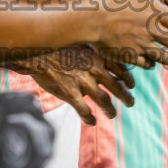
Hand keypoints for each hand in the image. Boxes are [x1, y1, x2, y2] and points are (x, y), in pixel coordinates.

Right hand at [12, 46, 135, 125]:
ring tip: (112, 115)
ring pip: (104, 101)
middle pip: (117, 87)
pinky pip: (84, 111)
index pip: (121, 70)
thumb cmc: (57, 47)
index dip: (128, 79)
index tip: (131, 84)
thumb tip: (100, 59)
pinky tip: (92, 122)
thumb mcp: (80, 44)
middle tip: (131, 102)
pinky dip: (90, 118)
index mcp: (98, 57)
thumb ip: (91, 53)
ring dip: (110, 110)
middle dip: (126, 96)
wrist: (37, 53)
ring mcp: (83, 83)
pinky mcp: (70, 94)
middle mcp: (95, 70)